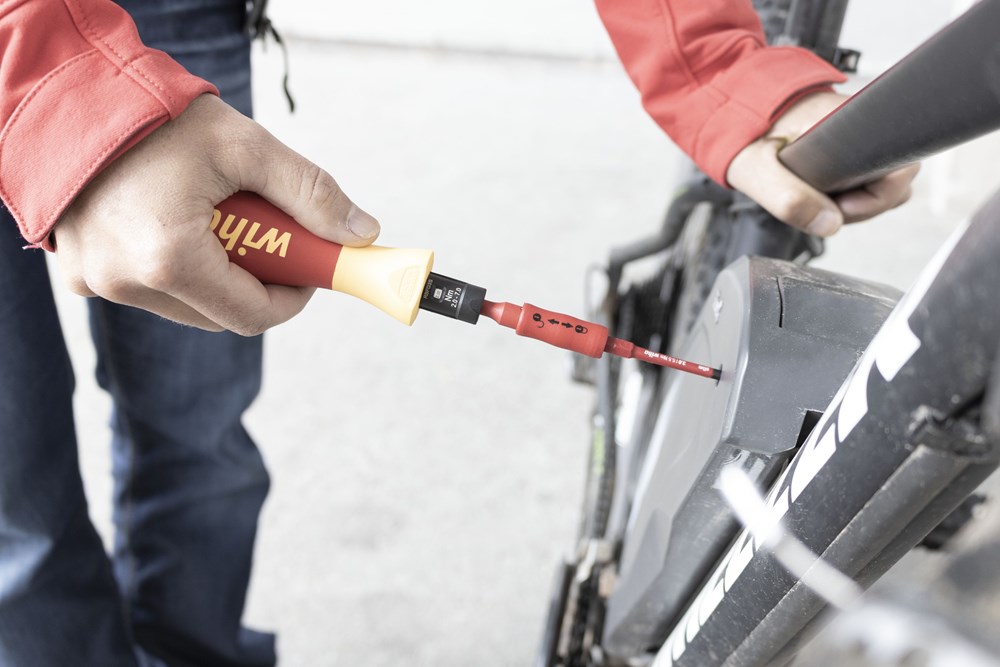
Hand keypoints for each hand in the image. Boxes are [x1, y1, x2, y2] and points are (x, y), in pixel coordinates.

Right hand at [53, 94, 379, 334]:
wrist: (72, 97)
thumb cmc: (157, 117)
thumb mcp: (246, 147)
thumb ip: (309, 193)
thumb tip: (362, 234)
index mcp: (169, 260)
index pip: (254, 314)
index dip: (294, 296)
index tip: (310, 266)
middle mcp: (128, 283)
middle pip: (221, 313)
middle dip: (256, 280)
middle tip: (267, 234)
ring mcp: (98, 282)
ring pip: (186, 304)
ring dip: (216, 274)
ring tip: (215, 215)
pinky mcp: (80, 272)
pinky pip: (146, 287)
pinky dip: (175, 265)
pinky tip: (175, 219)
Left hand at [726, 91, 919, 236]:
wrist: (731, 107)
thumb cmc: (743, 131)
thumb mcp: (757, 170)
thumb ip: (789, 199)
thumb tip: (830, 224)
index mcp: (850, 122)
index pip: (900, 167)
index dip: (876, 198)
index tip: (843, 207)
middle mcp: (862, 123)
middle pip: (893, 179)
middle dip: (864, 204)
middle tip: (823, 206)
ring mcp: (857, 132)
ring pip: (879, 179)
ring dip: (853, 199)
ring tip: (815, 198)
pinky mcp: (847, 142)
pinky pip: (861, 173)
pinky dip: (843, 190)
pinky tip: (816, 190)